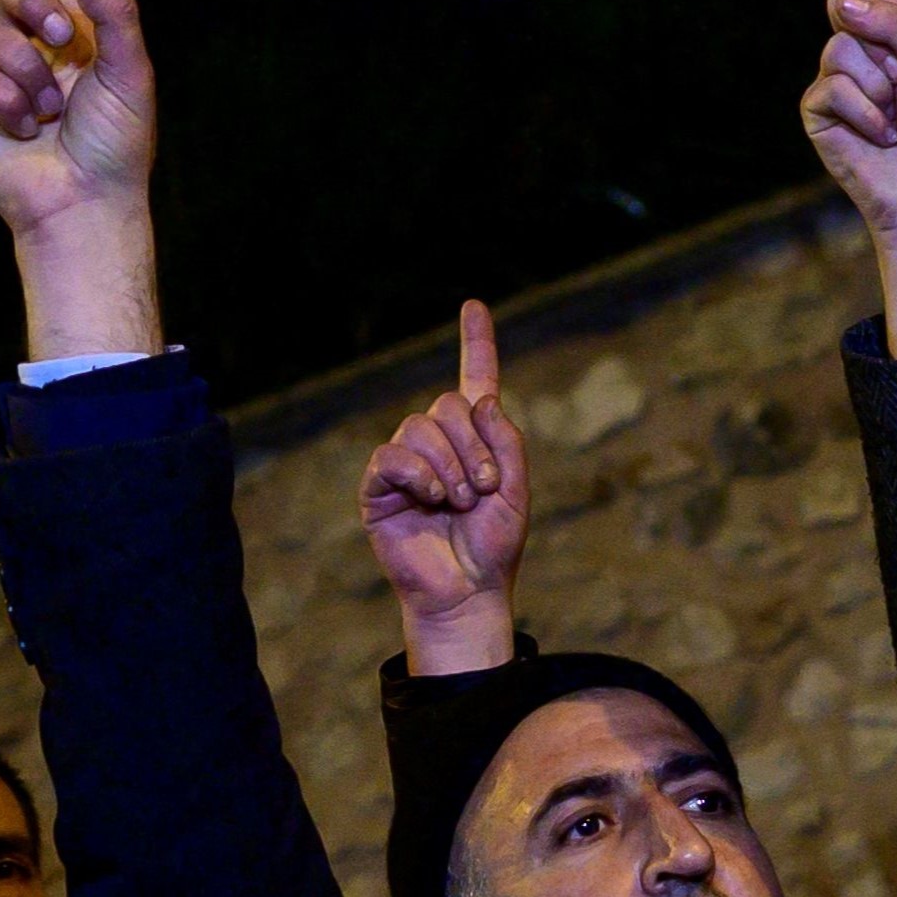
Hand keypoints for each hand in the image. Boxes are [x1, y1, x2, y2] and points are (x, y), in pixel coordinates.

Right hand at [0, 0, 161, 356]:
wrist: (82, 202)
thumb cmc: (116, 144)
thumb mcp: (132, 72)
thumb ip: (115, 10)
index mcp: (80, 26)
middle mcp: (37, 40)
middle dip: (33, 4)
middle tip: (64, 40)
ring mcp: (1, 70)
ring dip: (22, 69)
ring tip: (46, 110)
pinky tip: (20, 127)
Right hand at [362, 301, 531, 673]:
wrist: (467, 591)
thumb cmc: (494, 547)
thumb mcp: (517, 491)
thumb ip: (507, 442)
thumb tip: (479, 399)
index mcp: (476, 440)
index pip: (474, 380)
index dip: (475, 342)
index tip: (473, 305)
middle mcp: (439, 444)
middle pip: (447, 405)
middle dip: (472, 445)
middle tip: (483, 488)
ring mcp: (407, 463)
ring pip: (420, 428)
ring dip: (449, 465)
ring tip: (458, 502)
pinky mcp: (380, 487)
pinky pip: (392, 456)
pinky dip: (418, 474)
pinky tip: (432, 499)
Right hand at [800, 0, 896, 360]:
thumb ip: (896, 25)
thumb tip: (839, 1)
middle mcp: (863, 40)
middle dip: (875, 31)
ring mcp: (835, 73)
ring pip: (841, 49)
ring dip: (878, 87)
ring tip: (895, 118)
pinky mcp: (818, 108)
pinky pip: (832, 89)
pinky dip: (864, 114)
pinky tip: (878, 136)